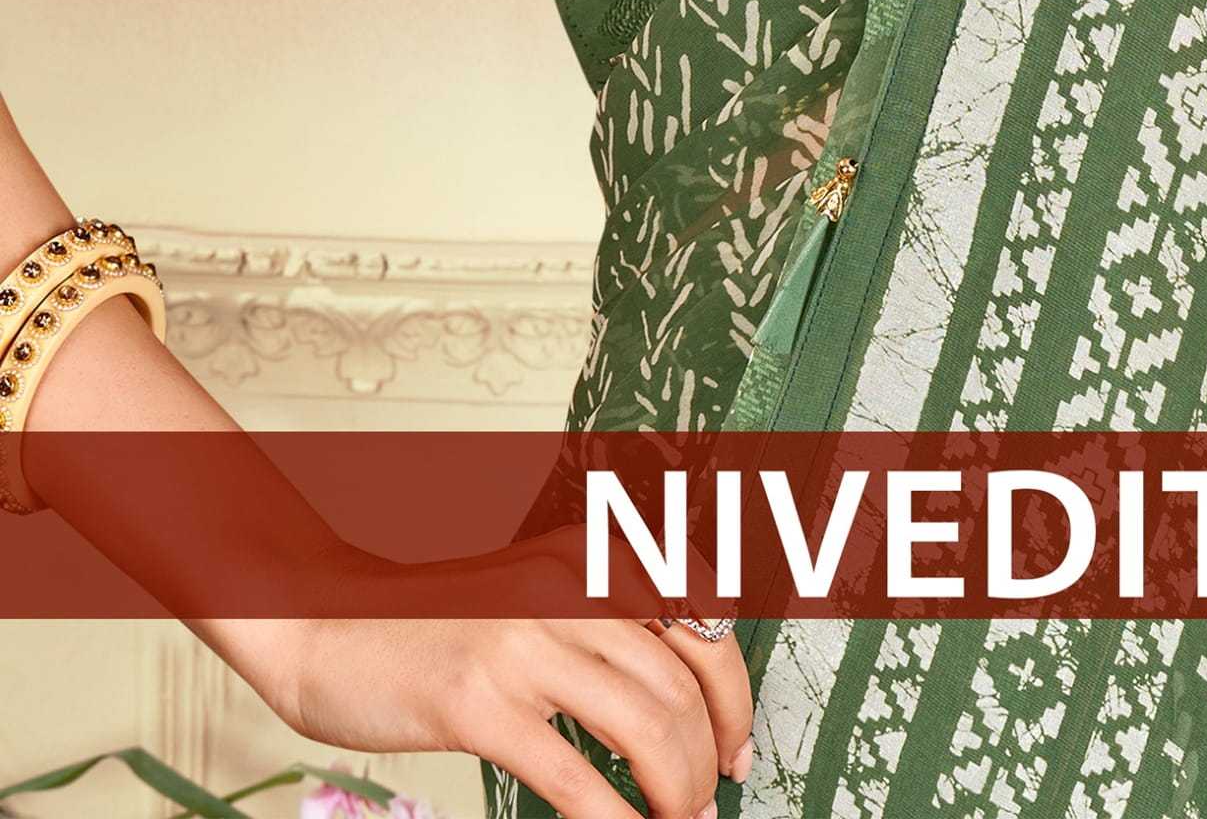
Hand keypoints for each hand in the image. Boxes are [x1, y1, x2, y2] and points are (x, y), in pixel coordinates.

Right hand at [235, 529, 754, 818]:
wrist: (328, 627)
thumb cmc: (440, 628)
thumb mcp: (536, 597)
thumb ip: (606, 630)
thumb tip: (689, 707)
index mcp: (588, 555)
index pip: (704, 617)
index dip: (734, 694)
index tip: (737, 745)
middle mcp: (567, 587)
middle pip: (684, 682)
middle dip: (711, 756)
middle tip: (709, 798)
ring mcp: (522, 644)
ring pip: (648, 729)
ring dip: (679, 791)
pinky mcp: (479, 704)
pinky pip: (577, 778)